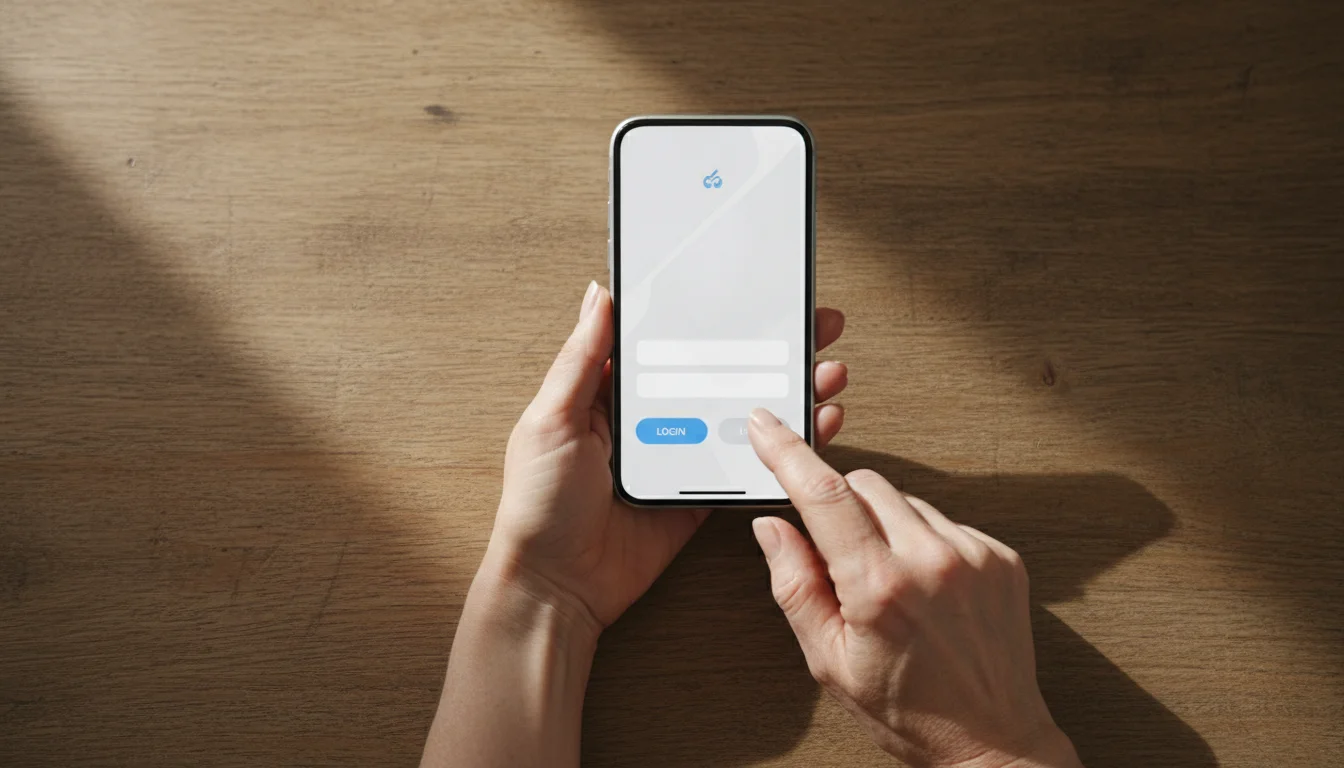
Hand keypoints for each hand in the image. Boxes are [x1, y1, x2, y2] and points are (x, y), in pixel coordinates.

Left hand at [484, 281, 850, 638]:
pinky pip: (747, 465)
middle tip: (814, 325)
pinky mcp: (699, 494)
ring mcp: (680, 455)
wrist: (557, 586)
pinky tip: (815, 426)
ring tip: (827, 372)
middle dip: (771, 347)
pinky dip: (784, 447)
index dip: (714, 315)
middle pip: (720, 371)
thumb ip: (580, 360)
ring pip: (743, 414)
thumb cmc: (538, 504)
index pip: (672, 339)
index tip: (756, 293)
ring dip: (788, 391)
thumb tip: (599, 296)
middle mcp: (652, 417)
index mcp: (612, 391)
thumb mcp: (550, 420)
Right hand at [747, 410, 1082, 767]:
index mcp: (880, 587)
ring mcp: (974, 555)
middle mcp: (932, 561)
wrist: (994, 740)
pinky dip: (923, 540)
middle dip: (838, 502)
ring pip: (905, 500)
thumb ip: (794, 586)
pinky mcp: (1001, 557)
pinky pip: (944, 521)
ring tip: (889, 583)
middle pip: (864, 484)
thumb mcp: (829, 661)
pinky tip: (925, 586)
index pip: (824, 495)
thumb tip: (773, 528)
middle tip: (836, 553)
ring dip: (883, 524)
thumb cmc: (909, 711)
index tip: (766, 427)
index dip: (788, 453)